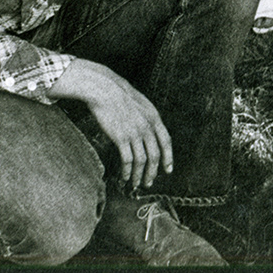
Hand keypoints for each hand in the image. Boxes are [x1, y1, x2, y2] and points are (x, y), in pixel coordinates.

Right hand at [57, 59, 173, 189]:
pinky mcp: (121, 137)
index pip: (166, 141)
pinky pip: (128, 160)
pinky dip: (128, 171)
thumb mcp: (140, 103)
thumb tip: (148, 133)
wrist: (104, 89)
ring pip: (142, 161)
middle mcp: (147, 126)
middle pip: (155, 155)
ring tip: (136, 183)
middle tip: (149, 182)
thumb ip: (147, 118)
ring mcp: (135, 132)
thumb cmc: (119, 95)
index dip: (168, 157)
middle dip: (153, 171)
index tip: (168, 169)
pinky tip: (125, 176)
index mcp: (154, 117)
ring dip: (140, 175)